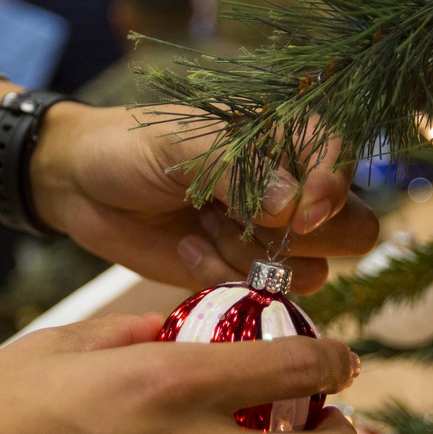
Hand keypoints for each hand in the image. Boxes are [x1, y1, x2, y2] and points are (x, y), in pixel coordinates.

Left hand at [0, 82, 378, 293]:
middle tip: (253, 227)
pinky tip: (185, 245)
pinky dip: (224, 276)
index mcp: (287, 139)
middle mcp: (292, 189)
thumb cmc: (132, 144)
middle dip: (302, 238)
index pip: (347, 164)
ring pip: (311, 271)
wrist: (78, 183)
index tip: (299, 212)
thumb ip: (244, 174)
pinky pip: (264, 294)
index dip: (332, 190)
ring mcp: (270, 237)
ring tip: (201, 226)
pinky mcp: (240, 273)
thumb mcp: (183, 144)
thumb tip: (296, 210)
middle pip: (353, 229)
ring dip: (254, 258)